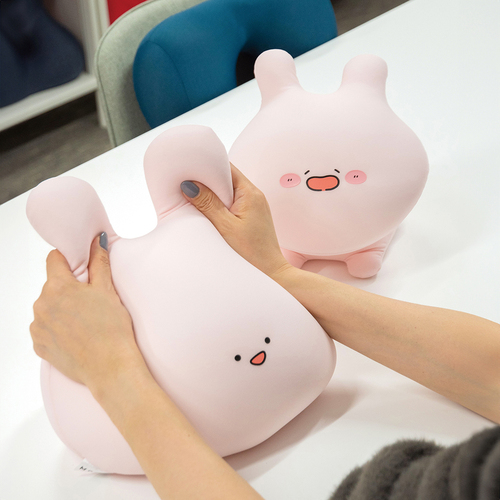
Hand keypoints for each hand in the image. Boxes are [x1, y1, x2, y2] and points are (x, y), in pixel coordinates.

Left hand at [30, 235, 144, 390]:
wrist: (110, 367)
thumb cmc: (112, 329)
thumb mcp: (108, 290)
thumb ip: (99, 262)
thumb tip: (97, 241)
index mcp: (57, 287)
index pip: (54, 259)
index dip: (69, 260)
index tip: (81, 268)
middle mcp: (41, 305)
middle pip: (52, 285)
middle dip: (68, 288)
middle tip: (91, 300)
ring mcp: (37, 327)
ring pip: (48, 307)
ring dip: (62, 308)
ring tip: (85, 321)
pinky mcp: (39, 345)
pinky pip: (45, 328)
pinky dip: (57, 328)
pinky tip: (77, 335)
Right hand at [181, 163, 291, 279]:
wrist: (271, 273)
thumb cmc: (251, 253)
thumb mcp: (225, 227)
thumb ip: (208, 204)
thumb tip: (189, 185)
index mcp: (250, 193)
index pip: (227, 168)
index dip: (208, 165)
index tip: (190, 167)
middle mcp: (254, 196)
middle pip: (227, 178)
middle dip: (207, 179)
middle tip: (186, 181)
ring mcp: (253, 206)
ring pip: (228, 192)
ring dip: (212, 193)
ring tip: (193, 196)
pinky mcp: (251, 217)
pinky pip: (231, 203)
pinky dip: (218, 204)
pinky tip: (207, 211)